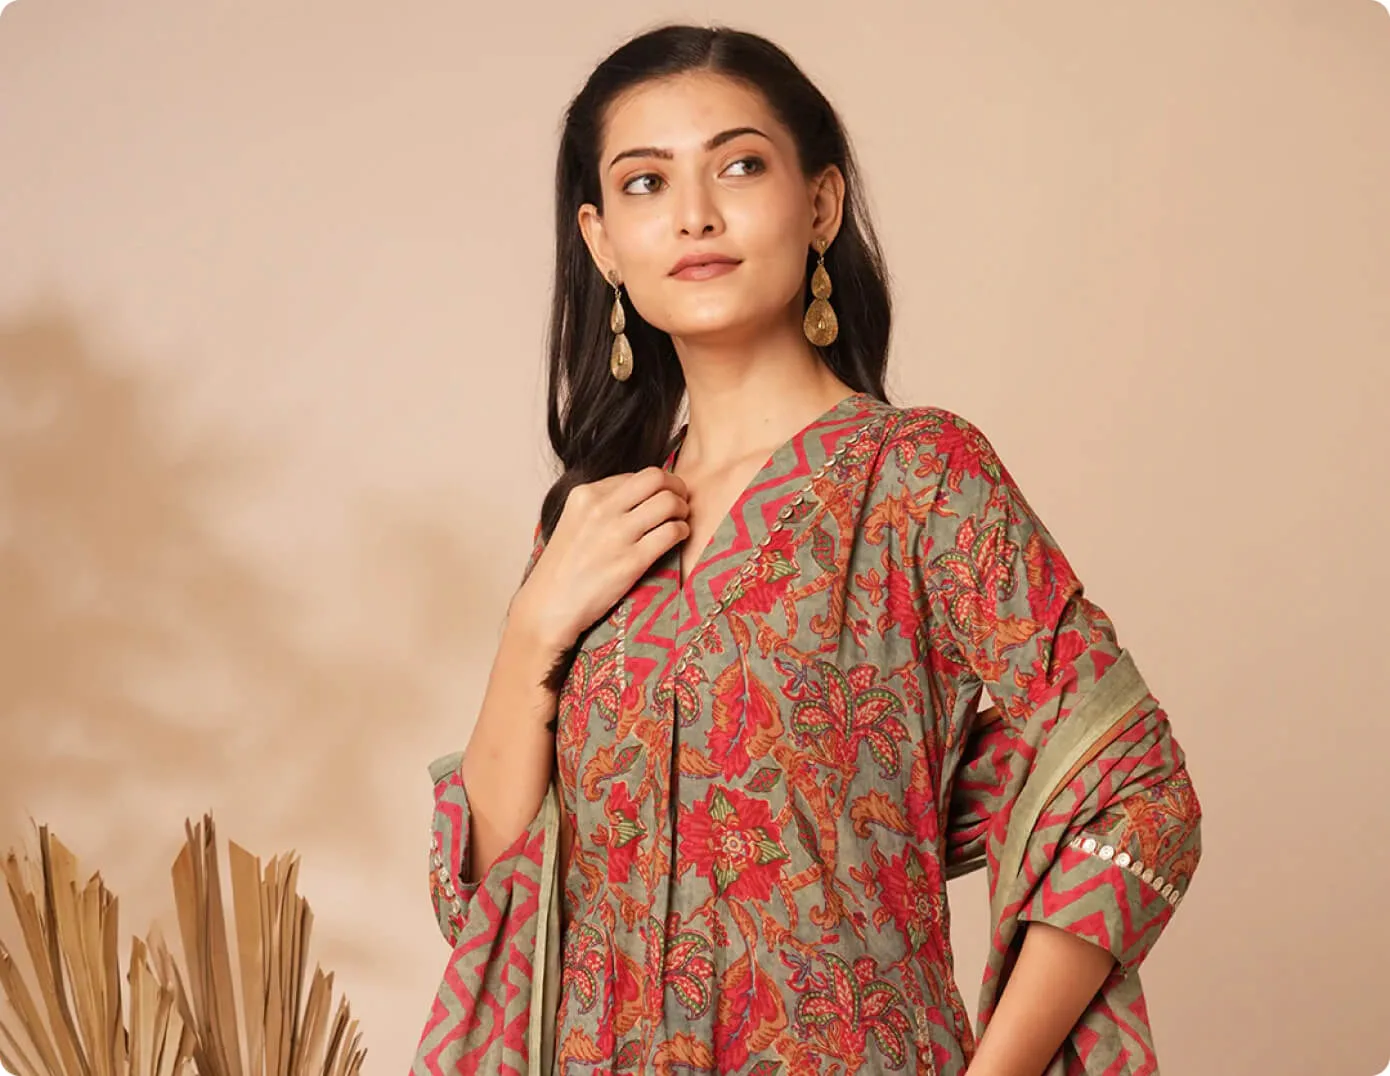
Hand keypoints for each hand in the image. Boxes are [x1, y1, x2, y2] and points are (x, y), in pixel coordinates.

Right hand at [513, 466, 689, 653]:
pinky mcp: (631, 561)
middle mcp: (601, 508)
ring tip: (680, 521)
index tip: (662, 496)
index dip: (657, 484)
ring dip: (683, 509)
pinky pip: (672, 532)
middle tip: (680, 502)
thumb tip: (639, 494)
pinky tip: (678, 538)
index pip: (637, 475)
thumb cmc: (563, 568)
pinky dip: (682, 531)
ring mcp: (617, 534)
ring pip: (669, 502)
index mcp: (585, 494)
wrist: (548, 606)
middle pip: (657, 478)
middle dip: (677, 487)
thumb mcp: (574, 521)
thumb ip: (601, 504)